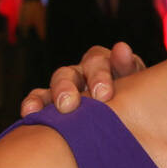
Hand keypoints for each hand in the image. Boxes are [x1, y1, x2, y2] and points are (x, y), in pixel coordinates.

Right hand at [19, 42, 144, 115]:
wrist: (131, 120)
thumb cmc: (136, 99)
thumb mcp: (137, 83)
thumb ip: (128, 67)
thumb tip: (121, 47)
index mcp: (105, 64)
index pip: (98, 60)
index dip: (98, 75)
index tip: (103, 95)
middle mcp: (83, 72)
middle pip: (71, 72)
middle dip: (69, 88)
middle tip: (71, 105)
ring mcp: (66, 86)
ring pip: (55, 84)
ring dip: (52, 95)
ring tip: (53, 110)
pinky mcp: (51, 102)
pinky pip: (38, 99)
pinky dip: (33, 103)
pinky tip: (29, 113)